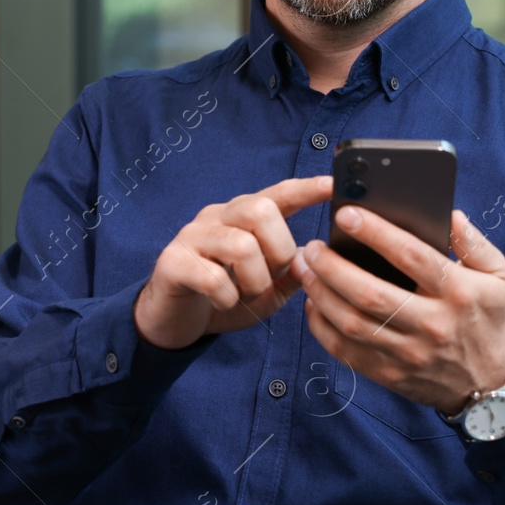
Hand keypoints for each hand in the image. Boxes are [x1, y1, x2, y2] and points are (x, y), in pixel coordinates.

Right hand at [134, 175, 333, 349]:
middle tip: (270, 278)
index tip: (333, 184)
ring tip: (244, 296)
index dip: (305, 188)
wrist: (171, 321)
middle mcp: (216, 218)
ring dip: (254, 282)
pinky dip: (228, 298)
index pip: (277, 194)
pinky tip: (221, 302)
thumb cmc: (221, 299)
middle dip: (278, 251)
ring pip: (241, 245)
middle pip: (261, 210)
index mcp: (241, 218)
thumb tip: (311, 258)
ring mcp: (192, 237)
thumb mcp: (266, 291)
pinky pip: (213, 278)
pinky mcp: (173, 262)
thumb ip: (290, 275)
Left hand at [294, 206, 504, 415]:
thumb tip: (449, 215)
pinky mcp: (390, 374)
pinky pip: (346, 351)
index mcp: (458, 292)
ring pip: (353, 323)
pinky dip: (322, 327)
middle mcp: (432, 324)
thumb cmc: (486, 317)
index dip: (376, 232)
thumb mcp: (497, 276)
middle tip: (311, 247)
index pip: (412, 256)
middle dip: (333, 267)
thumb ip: (473, 243)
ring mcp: (409, 353)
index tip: (346, 214)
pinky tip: (312, 304)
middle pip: (371, 293)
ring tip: (303, 270)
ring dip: (320, 294)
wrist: (490, 381)